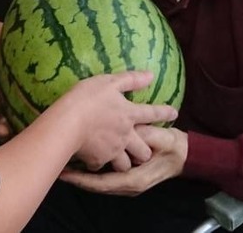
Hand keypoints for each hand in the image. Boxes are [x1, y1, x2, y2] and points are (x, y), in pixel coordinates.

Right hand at [51, 70, 177, 172]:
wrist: (68, 123)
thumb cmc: (88, 98)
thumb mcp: (109, 82)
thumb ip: (130, 80)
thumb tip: (150, 75)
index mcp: (129, 114)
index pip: (152, 114)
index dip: (164, 113)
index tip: (174, 114)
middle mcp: (126, 136)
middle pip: (143, 151)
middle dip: (144, 152)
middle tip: (140, 150)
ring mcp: (113, 150)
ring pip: (125, 165)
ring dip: (124, 163)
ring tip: (118, 160)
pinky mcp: (98, 160)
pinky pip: (101, 166)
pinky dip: (98, 163)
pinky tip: (91, 159)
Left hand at [59, 125, 187, 195]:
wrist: (183, 157)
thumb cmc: (171, 147)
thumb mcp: (159, 138)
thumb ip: (143, 135)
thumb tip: (128, 127)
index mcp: (134, 179)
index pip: (102, 182)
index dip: (83, 178)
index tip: (66, 172)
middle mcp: (127, 186)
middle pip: (96, 186)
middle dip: (77, 179)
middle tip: (58, 170)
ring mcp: (126, 185)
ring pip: (98, 183)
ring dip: (81, 176)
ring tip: (62, 168)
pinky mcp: (125, 179)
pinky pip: (104, 178)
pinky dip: (90, 173)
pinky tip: (79, 164)